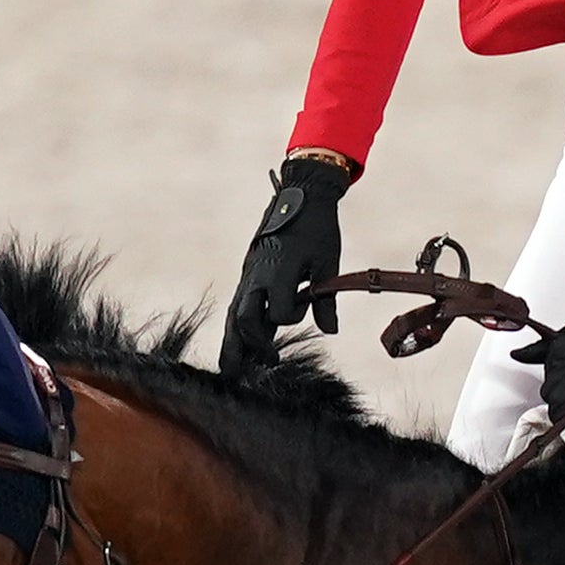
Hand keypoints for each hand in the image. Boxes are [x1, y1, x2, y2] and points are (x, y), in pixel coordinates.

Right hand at [217, 155, 352, 380]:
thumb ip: (327, 299)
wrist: (301, 195)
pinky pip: (238, 303)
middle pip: (243, 318)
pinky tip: (243, 342)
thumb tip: (330, 331)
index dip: (291, 318)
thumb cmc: (318, 227)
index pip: (278, 310)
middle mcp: (258, 273)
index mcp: (280, 269)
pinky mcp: (248, 272)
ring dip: (235, 342)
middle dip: (249, 346)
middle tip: (262, 368)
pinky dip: (238, 325)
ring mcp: (249, 273)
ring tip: (236, 369)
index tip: (305, 313)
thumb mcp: (328, 261)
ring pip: (234, 314)